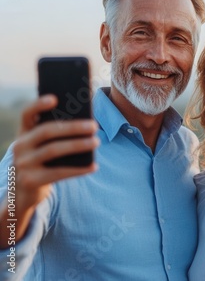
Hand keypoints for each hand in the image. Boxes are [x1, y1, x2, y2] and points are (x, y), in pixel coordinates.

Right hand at [12, 94, 98, 210]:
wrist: (23, 193)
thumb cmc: (42, 163)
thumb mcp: (43, 148)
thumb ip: (56, 136)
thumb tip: (85, 124)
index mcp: (24, 133)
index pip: (27, 114)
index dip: (39, 105)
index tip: (55, 98)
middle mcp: (20, 146)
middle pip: (47, 131)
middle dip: (73, 127)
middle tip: (94, 126)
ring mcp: (23, 164)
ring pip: (53, 150)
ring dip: (78, 145)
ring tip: (96, 142)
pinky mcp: (30, 180)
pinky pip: (59, 173)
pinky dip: (79, 169)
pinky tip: (94, 166)